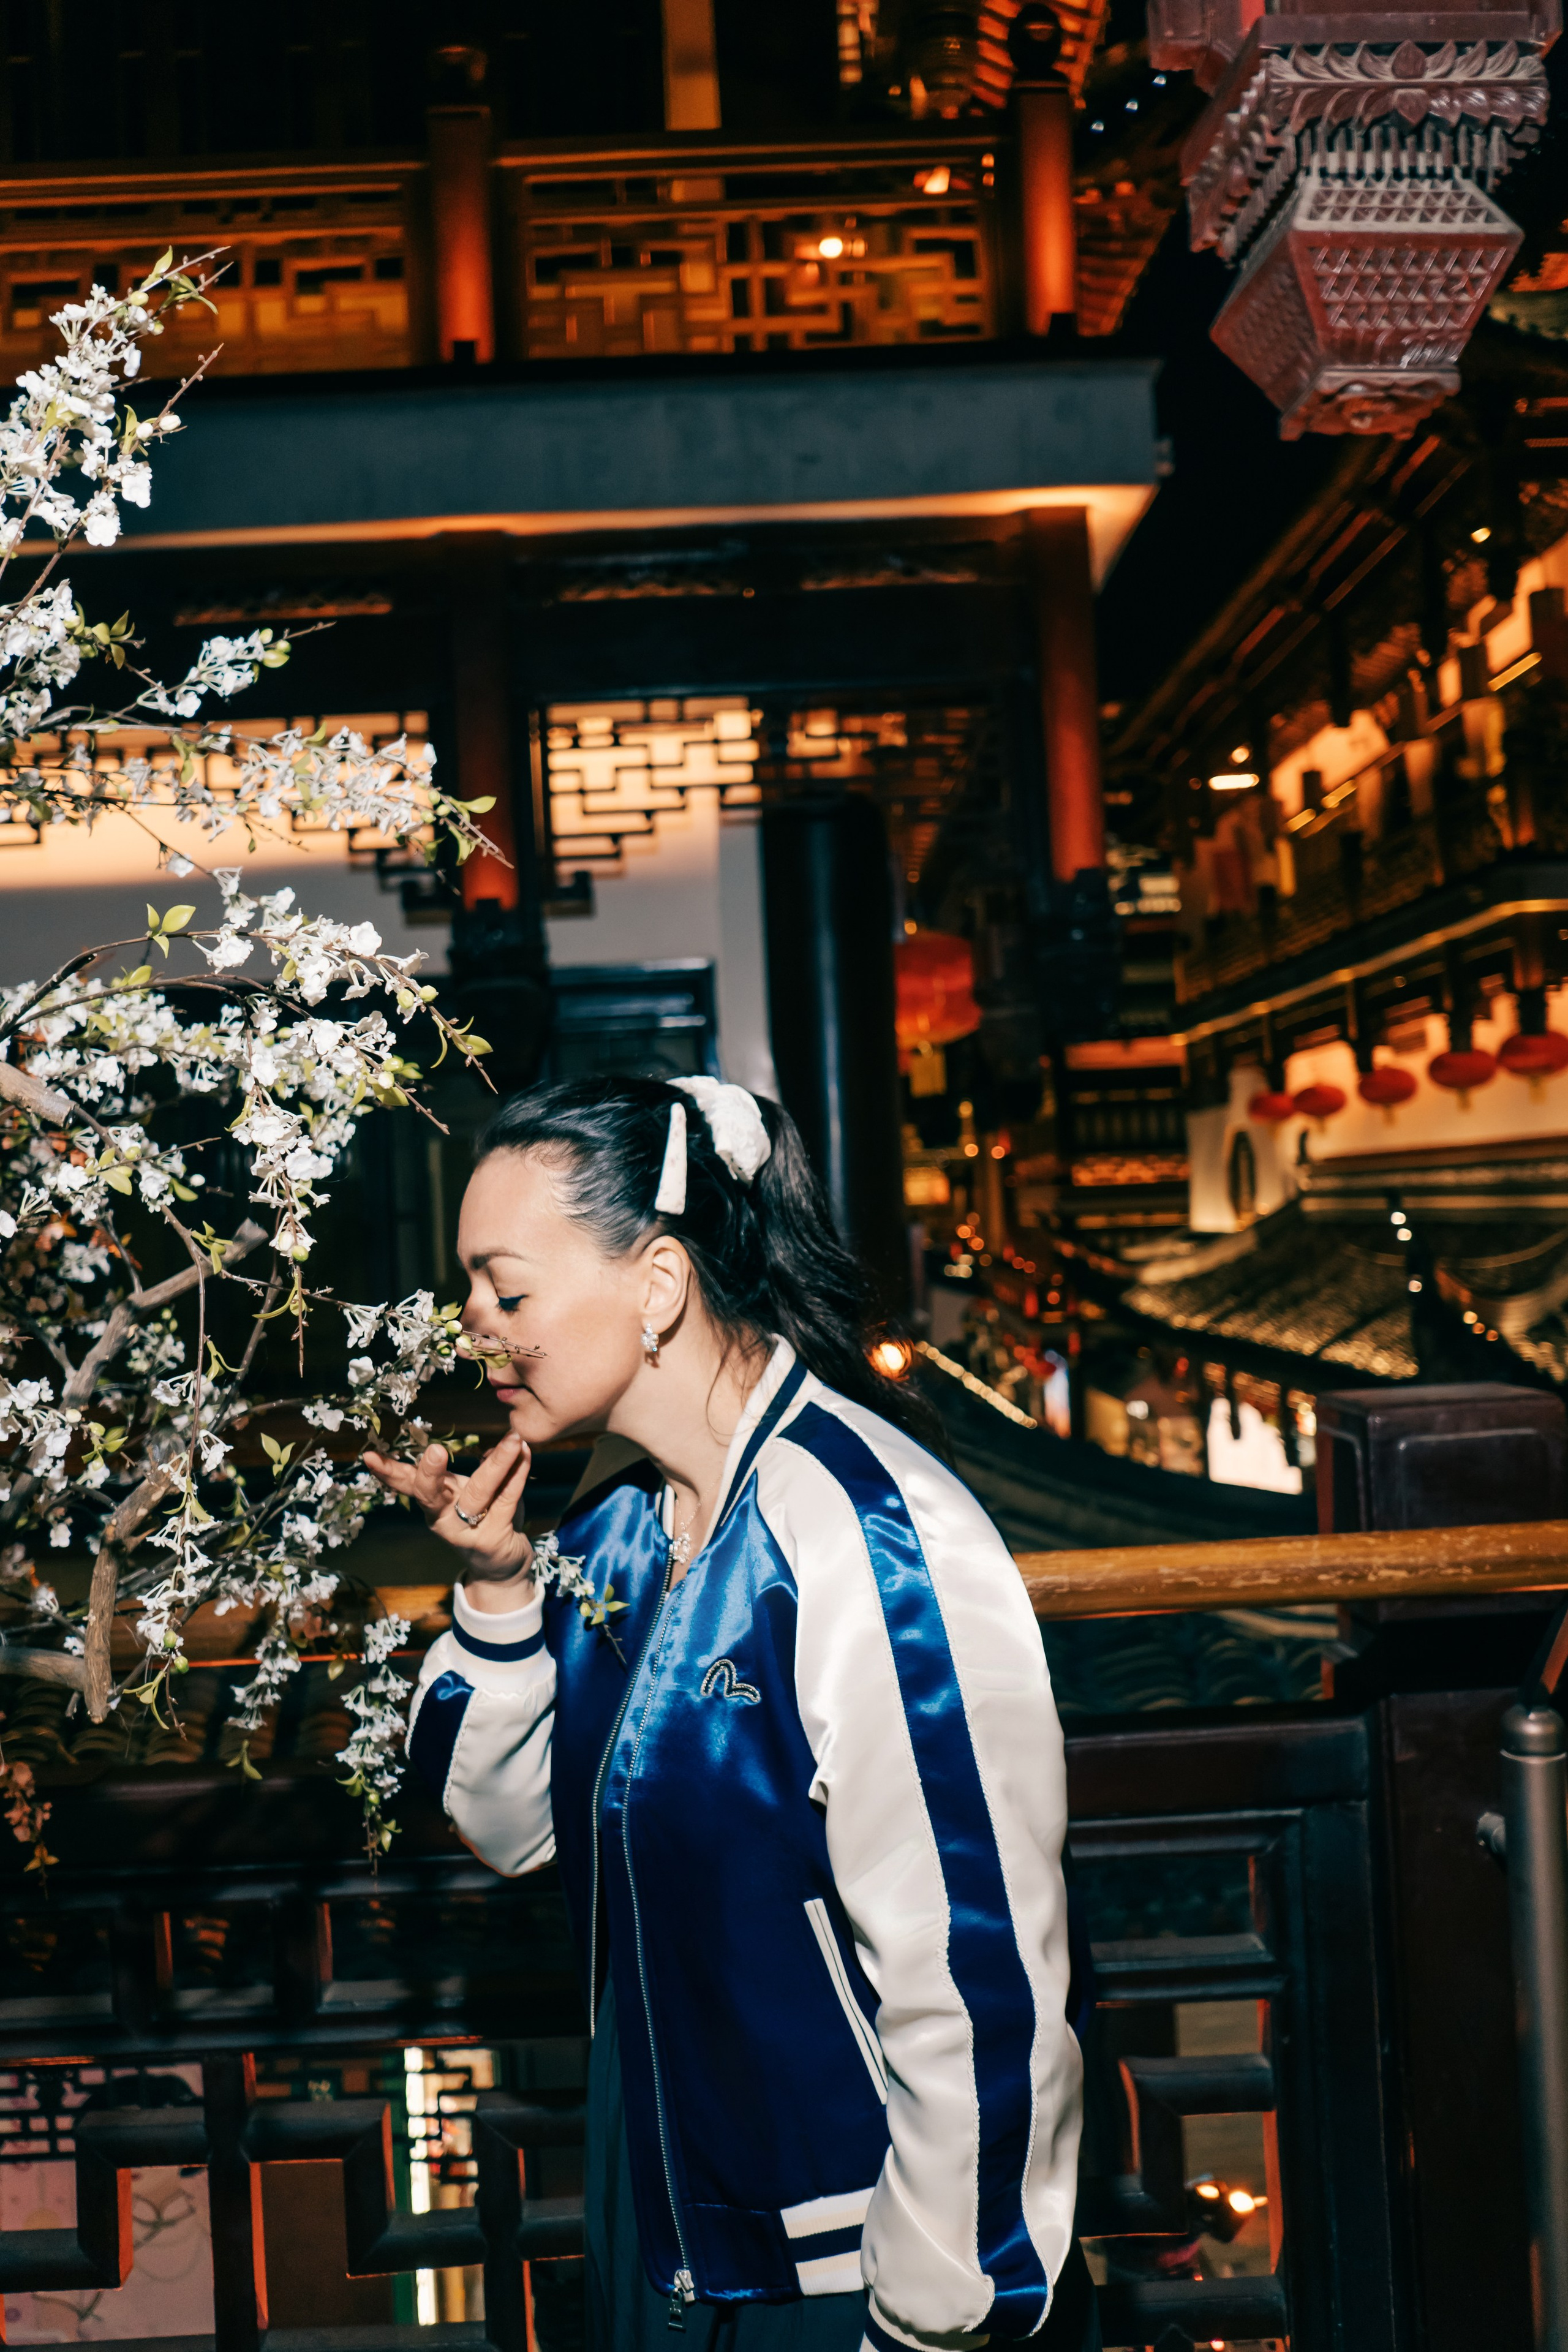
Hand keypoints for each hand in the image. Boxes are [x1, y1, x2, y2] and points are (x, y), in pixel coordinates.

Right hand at [363, 1431, 534, 1602]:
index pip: (406, 1483)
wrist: (502, 1568)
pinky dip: (519, 1474)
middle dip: (430, 1474)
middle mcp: (443, 1518)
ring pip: (478, 1493)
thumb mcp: (476, 1492)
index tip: (368, 1456)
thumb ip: (484, 1467)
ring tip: (513, 1440)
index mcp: (433, 1503)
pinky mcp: (492, 1538)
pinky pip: (507, 1500)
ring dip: (497, 1464)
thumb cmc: (486, 1520)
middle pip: (430, 1495)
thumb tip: (496, 1444)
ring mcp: (467, 1531)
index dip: (388, 1471)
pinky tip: (526, 1454)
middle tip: (435, 1450)